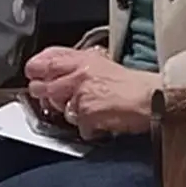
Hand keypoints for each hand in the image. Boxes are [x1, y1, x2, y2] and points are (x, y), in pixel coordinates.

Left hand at [26, 46, 157, 139]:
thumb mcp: (104, 65)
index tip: (33, 73)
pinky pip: (78, 125)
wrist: (152, 98)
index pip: (49, 59)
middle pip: (45, 85)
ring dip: (70, 112)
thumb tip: (59, 75)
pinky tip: (101, 122)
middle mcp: (79, 74)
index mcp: (84, 59)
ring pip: (59, 107)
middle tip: (53, 98)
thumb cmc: (134, 85)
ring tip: (90, 110)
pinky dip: (89, 128)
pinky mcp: (87, 113)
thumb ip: (80, 68)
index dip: (37, 67)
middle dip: (45, 94)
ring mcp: (81, 94)